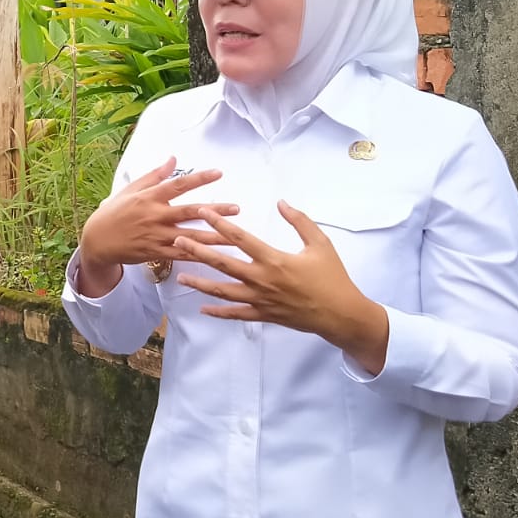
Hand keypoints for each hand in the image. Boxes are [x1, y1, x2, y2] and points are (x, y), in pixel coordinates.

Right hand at [75, 158, 238, 295]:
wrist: (97, 240)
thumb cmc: (114, 211)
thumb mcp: (131, 189)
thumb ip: (154, 175)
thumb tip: (173, 159)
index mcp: (149, 197)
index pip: (178, 185)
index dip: (199, 179)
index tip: (218, 173)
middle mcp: (155, 216)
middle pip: (189, 212)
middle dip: (214, 210)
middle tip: (236, 208)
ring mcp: (156, 236)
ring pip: (190, 236)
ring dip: (213, 236)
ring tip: (234, 236)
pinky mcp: (156, 252)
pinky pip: (181, 254)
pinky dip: (197, 255)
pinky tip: (215, 256)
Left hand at [173, 202, 390, 373]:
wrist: (340, 314)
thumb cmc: (332, 277)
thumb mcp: (320, 243)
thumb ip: (300, 221)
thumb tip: (281, 202)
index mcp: (274, 259)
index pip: (240, 238)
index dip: (219, 223)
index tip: (202, 212)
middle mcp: (262, 280)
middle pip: (223, 263)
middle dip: (198, 251)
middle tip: (176, 241)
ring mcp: (260, 300)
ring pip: (223, 291)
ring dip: (200, 282)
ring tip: (180, 275)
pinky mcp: (263, 315)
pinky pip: (236, 314)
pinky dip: (218, 312)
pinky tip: (202, 308)